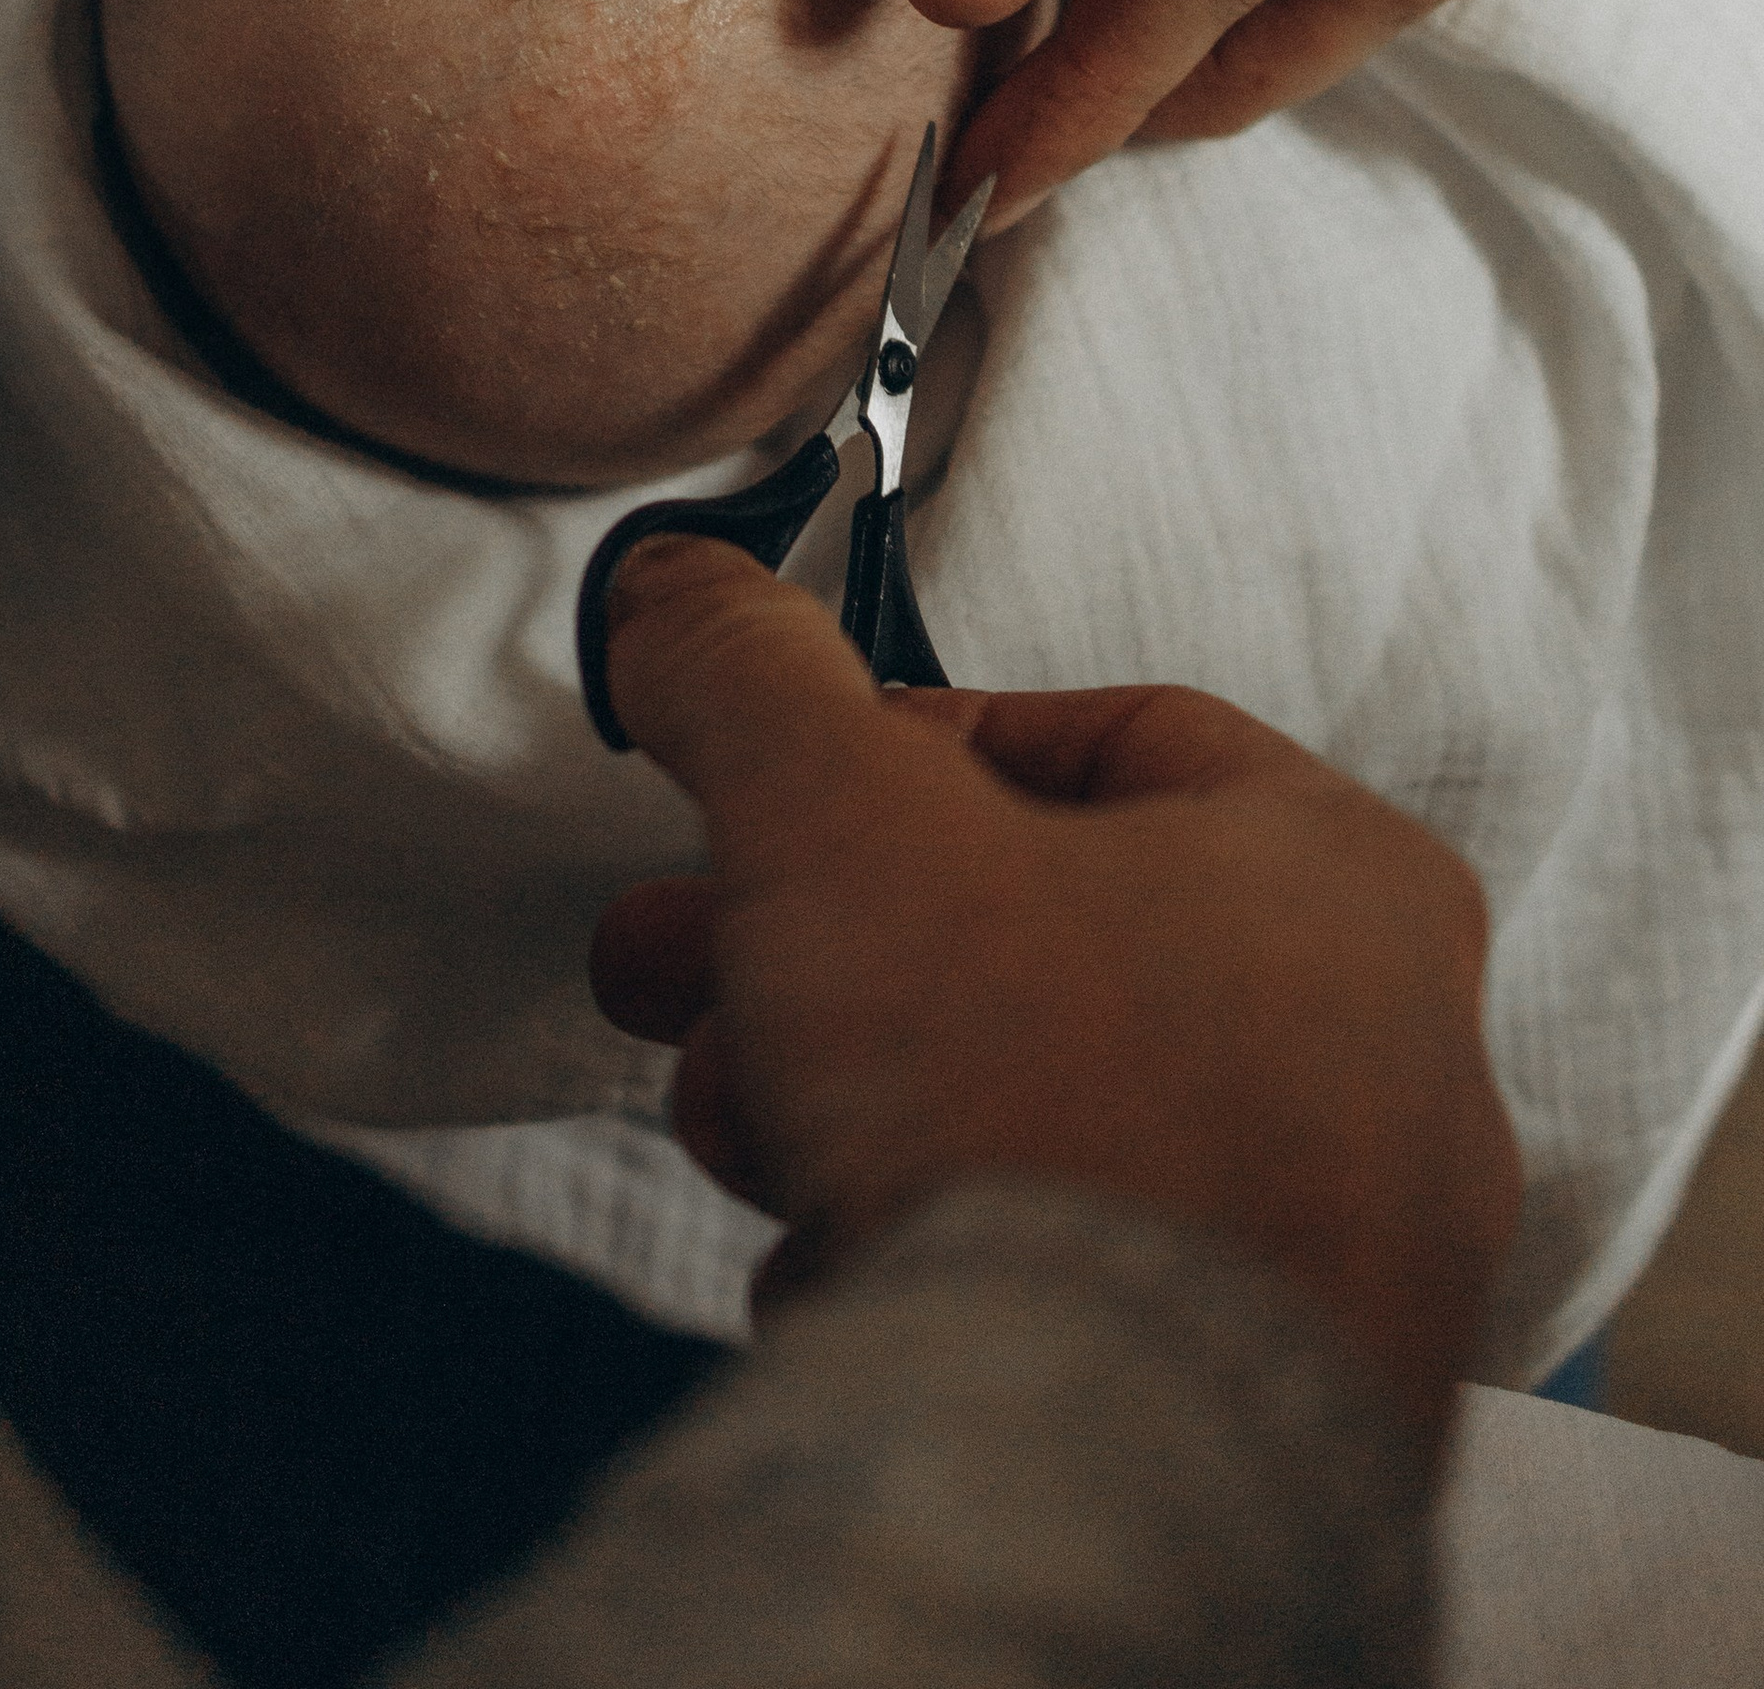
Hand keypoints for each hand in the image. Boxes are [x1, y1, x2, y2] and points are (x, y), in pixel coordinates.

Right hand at [590, 540, 1518, 1466]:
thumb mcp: (837, 812)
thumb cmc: (1033, 1107)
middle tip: (688, 962)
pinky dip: (944, 1256)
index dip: (909, 745)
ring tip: (748, 1124)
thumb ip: (750, 677)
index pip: (1107, 737)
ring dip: (860, 1096)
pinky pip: (1081, 1284)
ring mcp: (1342, 1252)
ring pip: (1048, 1110)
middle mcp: (1385, 1059)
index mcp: (1341, 879)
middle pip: (1048, 937)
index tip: (793, 789)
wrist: (1106, 1470)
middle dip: (827, 944)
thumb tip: (680, 596)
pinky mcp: (1275, 1413)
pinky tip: (848, 1273)